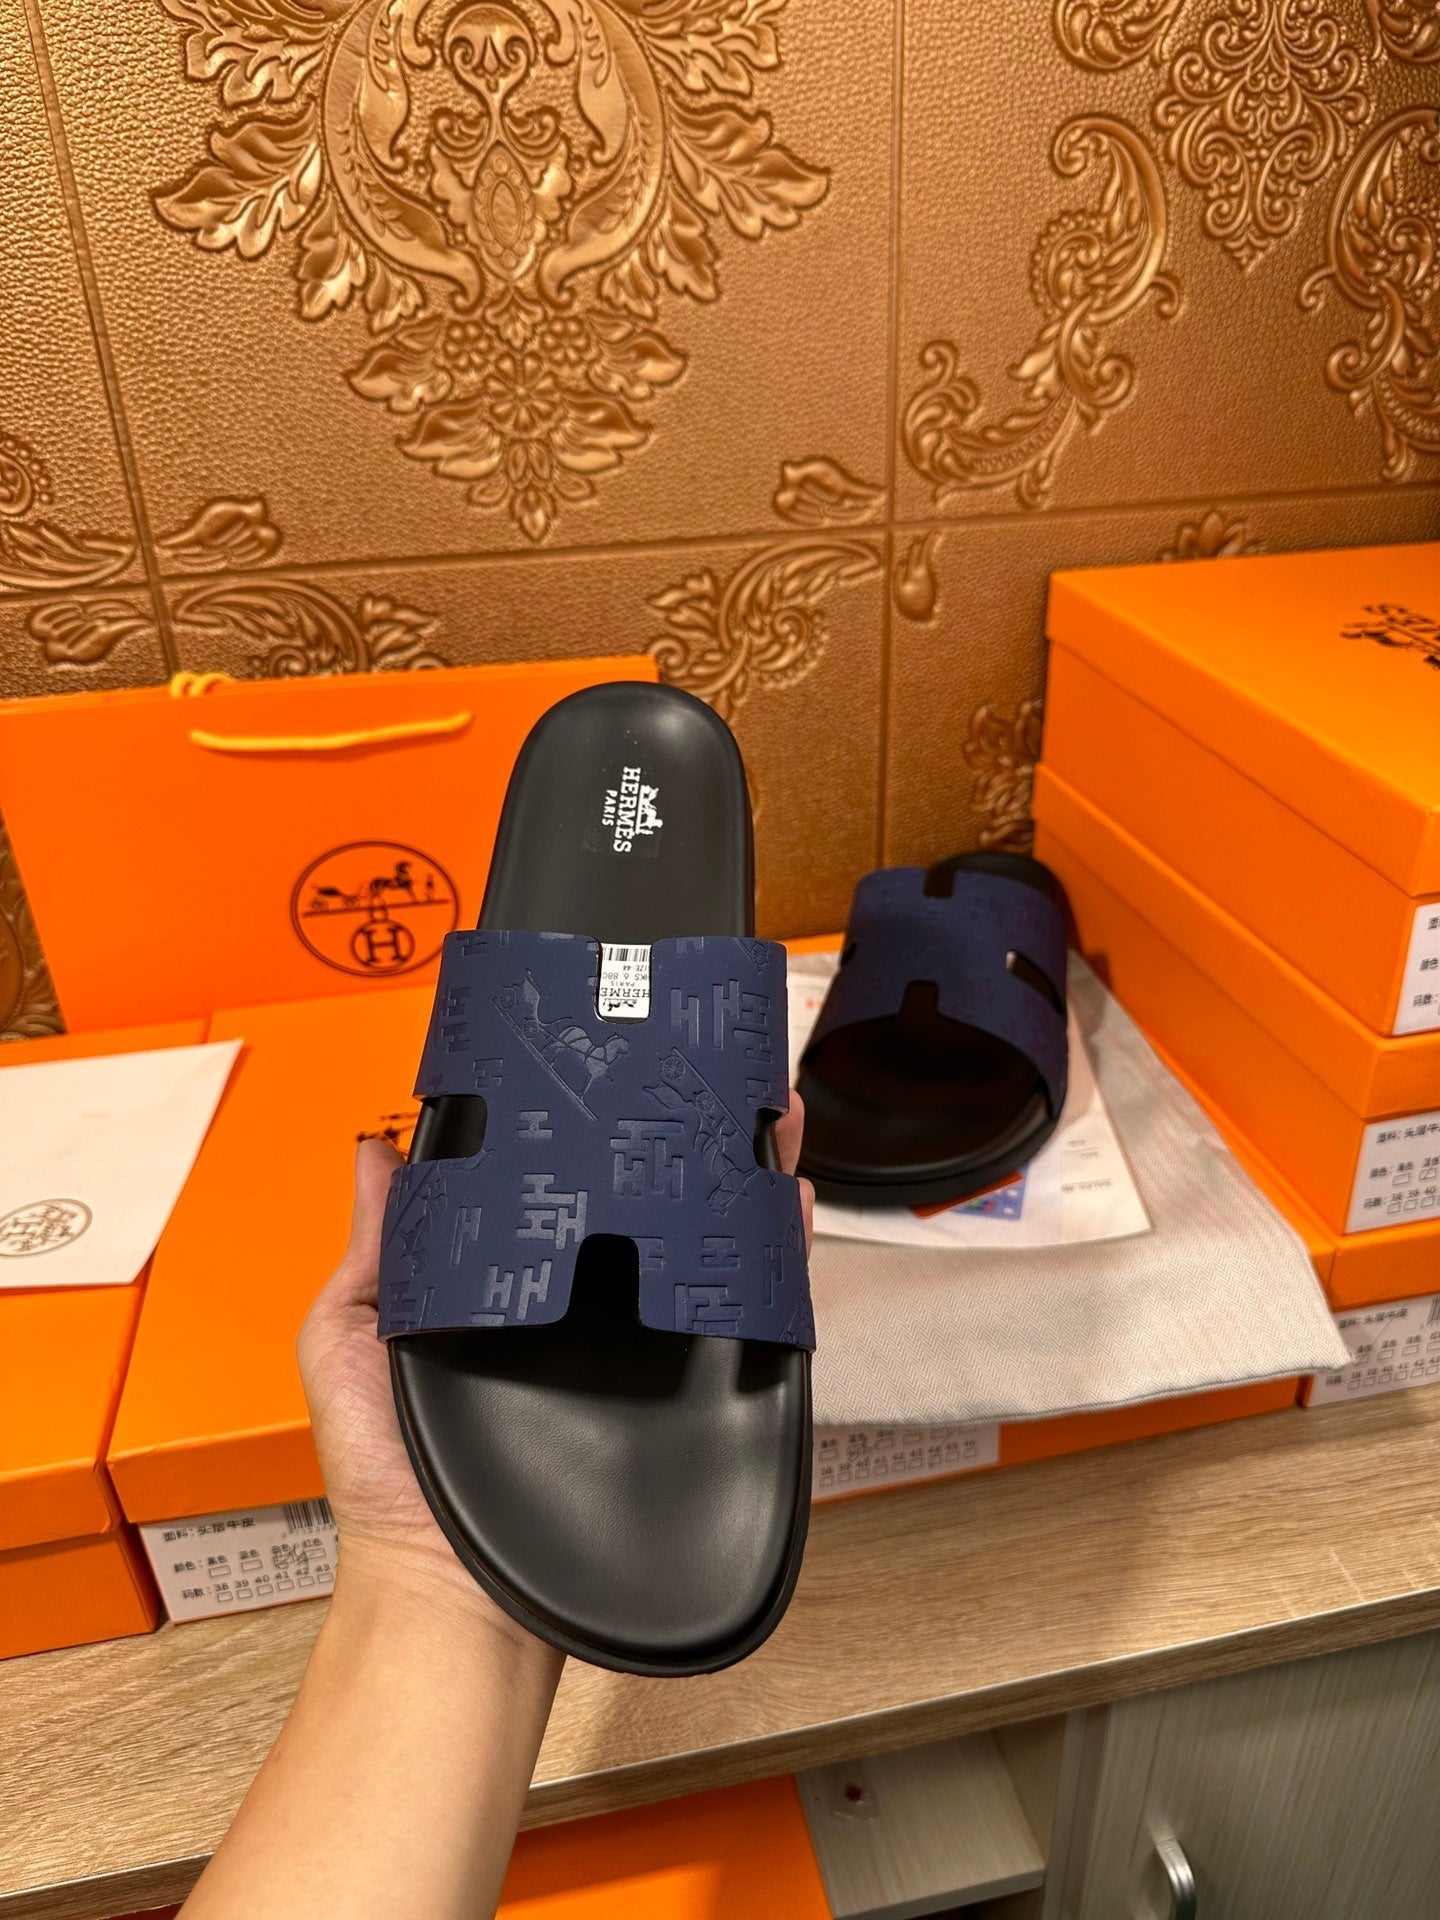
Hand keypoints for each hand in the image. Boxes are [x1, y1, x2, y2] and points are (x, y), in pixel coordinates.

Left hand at [297, 1103, 813, 1614]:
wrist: (451, 1590)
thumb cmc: (387, 1477)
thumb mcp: (350, 1339)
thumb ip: (374, 1248)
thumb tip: (376, 1151)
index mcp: (507, 1278)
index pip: (557, 1181)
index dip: (586, 1121)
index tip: (605, 1059)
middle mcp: (580, 1303)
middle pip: (643, 1198)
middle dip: (685, 1130)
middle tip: (710, 1066)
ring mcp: (635, 1342)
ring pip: (702, 1240)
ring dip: (741, 1173)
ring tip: (762, 1114)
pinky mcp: (681, 1386)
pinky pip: (739, 1312)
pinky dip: (773, 1255)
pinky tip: (784, 1204)